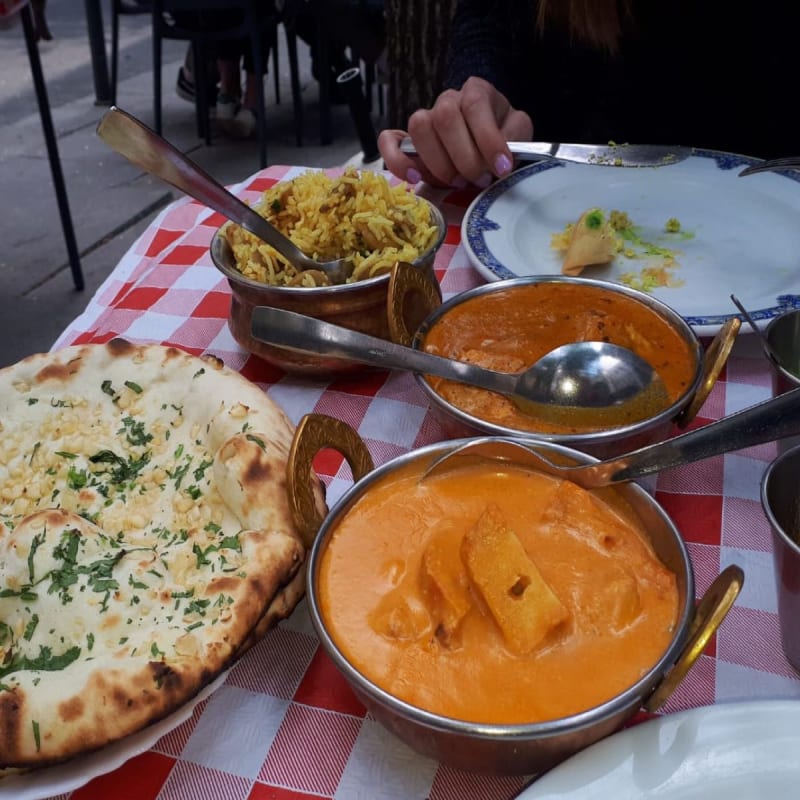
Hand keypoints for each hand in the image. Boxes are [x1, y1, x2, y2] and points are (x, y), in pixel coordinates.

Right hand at [378, 77, 532, 187]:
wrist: (482, 151)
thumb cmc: (500, 143)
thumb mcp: (517, 137)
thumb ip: (515, 142)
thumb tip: (502, 160)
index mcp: (477, 92)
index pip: (475, 104)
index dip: (488, 139)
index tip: (501, 167)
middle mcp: (448, 100)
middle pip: (445, 117)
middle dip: (464, 157)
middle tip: (478, 179)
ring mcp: (425, 118)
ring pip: (419, 127)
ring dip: (438, 162)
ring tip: (456, 181)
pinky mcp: (406, 139)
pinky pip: (390, 140)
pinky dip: (398, 160)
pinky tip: (414, 177)